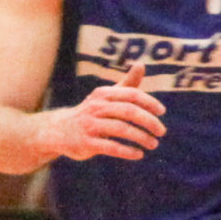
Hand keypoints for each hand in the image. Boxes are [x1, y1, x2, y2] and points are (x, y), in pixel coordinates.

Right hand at [49, 61, 163, 160]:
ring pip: (121, 129)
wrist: (58, 130)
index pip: (132, 95)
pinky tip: (139, 154)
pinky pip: (111, 147)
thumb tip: (141, 64)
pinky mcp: (86, 143)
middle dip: (149, 121)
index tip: (162, 112)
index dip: (149, 102)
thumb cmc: (91, 112)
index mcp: (103, 94)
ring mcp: (89, 125)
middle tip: (162, 131)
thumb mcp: (106, 96)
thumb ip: (126, 83)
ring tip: (153, 144)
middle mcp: (96, 107)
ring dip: (141, 138)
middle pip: (128, 112)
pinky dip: (127, 152)